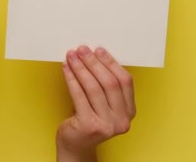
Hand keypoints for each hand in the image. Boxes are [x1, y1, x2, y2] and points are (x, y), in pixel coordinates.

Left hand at [56, 46, 135, 161]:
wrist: (76, 146)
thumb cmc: (89, 120)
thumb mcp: (104, 105)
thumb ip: (106, 86)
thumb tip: (94, 56)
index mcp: (129, 112)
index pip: (125, 81)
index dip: (111, 63)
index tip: (99, 50)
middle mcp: (121, 120)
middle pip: (109, 83)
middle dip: (94, 63)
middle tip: (82, 50)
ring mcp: (106, 124)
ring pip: (93, 88)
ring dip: (81, 68)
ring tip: (72, 57)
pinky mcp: (89, 125)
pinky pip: (79, 96)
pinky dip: (72, 79)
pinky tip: (66, 69)